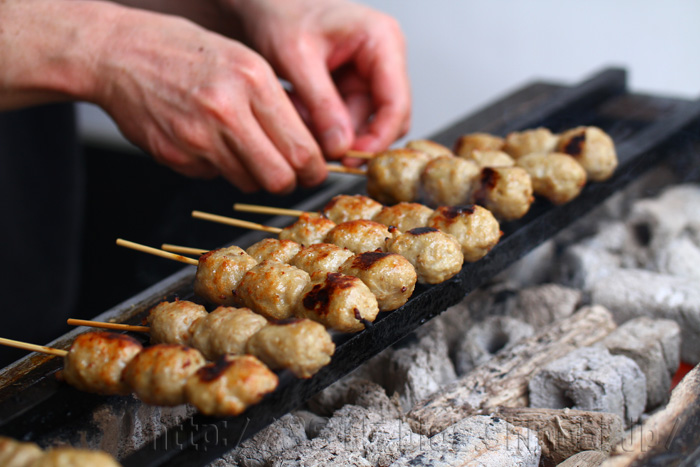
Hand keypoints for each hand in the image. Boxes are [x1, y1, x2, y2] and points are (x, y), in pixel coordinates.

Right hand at [97, 7, 331, 192]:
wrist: (116, 52)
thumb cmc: (184, 52)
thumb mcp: (242, 59)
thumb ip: (275, 100)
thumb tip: (310, 141)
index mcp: (253, 80)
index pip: (301, 148)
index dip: (314, 168)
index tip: (313, 170)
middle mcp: (227, 110)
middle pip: (279, 178)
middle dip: (289, 182)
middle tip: (287, 175)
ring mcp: (197, 136)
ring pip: (248, 183)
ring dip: (252, 174)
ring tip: (241, 148)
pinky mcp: (174, 155)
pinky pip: (213, 177)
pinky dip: (217, 168)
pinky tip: (204, 139)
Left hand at [228, 0, 411, 159]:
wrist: (262, 7)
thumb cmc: (280, 13)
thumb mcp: (297, 58)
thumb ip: (321, 103)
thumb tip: (341, 146)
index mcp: (382, 41)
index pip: (397, 103)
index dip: (379, 138)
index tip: (353, 159)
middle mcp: (383, 60)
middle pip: (385, 120)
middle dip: (352, 138)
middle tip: (319, 149)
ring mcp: (369, 76)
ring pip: (363, 125)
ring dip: (332, 133)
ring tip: (299, 117)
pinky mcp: (352, 90)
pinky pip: (345, 122)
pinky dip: (323, 128)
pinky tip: (301, 114)